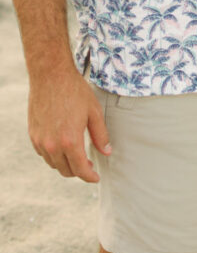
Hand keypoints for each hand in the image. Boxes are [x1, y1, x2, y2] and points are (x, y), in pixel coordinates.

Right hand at [28, 67, 110, 182]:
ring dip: (65, 164)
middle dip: (78, 171)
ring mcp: (40, 141)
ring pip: (53, 164)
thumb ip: (100, 135)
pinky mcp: (33, 134)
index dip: (89, 177)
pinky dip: (53, 155)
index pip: (80, 170)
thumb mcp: (93, 111)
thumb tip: (106, 152)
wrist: (51, 75)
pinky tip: (62, 145)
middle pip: (66, 170)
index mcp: (70, 140)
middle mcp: (53, 145)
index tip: (95, 177)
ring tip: (76, 155)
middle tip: (88, 164)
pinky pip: (44, 153)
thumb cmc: (75, 91)